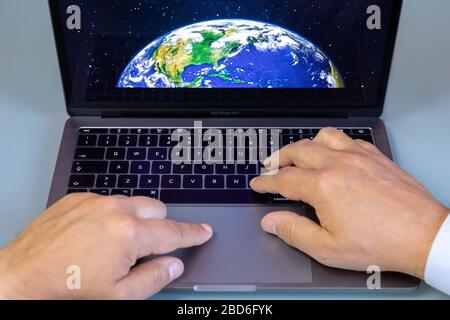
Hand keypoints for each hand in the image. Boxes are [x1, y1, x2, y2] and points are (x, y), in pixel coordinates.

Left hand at [0, 194, 212, 299]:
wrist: (21, 276)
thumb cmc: (67, 289)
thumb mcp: (119, 295)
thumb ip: (154, 278)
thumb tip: (174, 265)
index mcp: (129, 234)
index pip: (172, 232)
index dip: (192, 233)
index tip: (203, 231)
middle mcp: (115, 209)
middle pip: (156, 209)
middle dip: (159, 227)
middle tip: (145, 248)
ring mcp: (94, 200)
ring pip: (132, 202)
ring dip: (134, 219)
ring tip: (114, 244)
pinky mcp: (77, 197)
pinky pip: (107, 200)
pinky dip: (110, 214)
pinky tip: (93, 234)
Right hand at [251, 128, 448, 278]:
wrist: (423, 235)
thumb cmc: (379, 244)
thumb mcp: (328, 248)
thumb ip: (293, 232)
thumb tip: (271, 221)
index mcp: (322, 185)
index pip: (283, 178)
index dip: (266, 181)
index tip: (258, 183)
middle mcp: (338, 164)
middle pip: (298, 151)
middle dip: (279, 157)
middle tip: (270, 166)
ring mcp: (358, 156)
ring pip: (322, 137)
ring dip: (305, 144)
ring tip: (299, 154)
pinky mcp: (375, 156)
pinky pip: (348, 139)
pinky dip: (333, 143)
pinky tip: (334, 152)